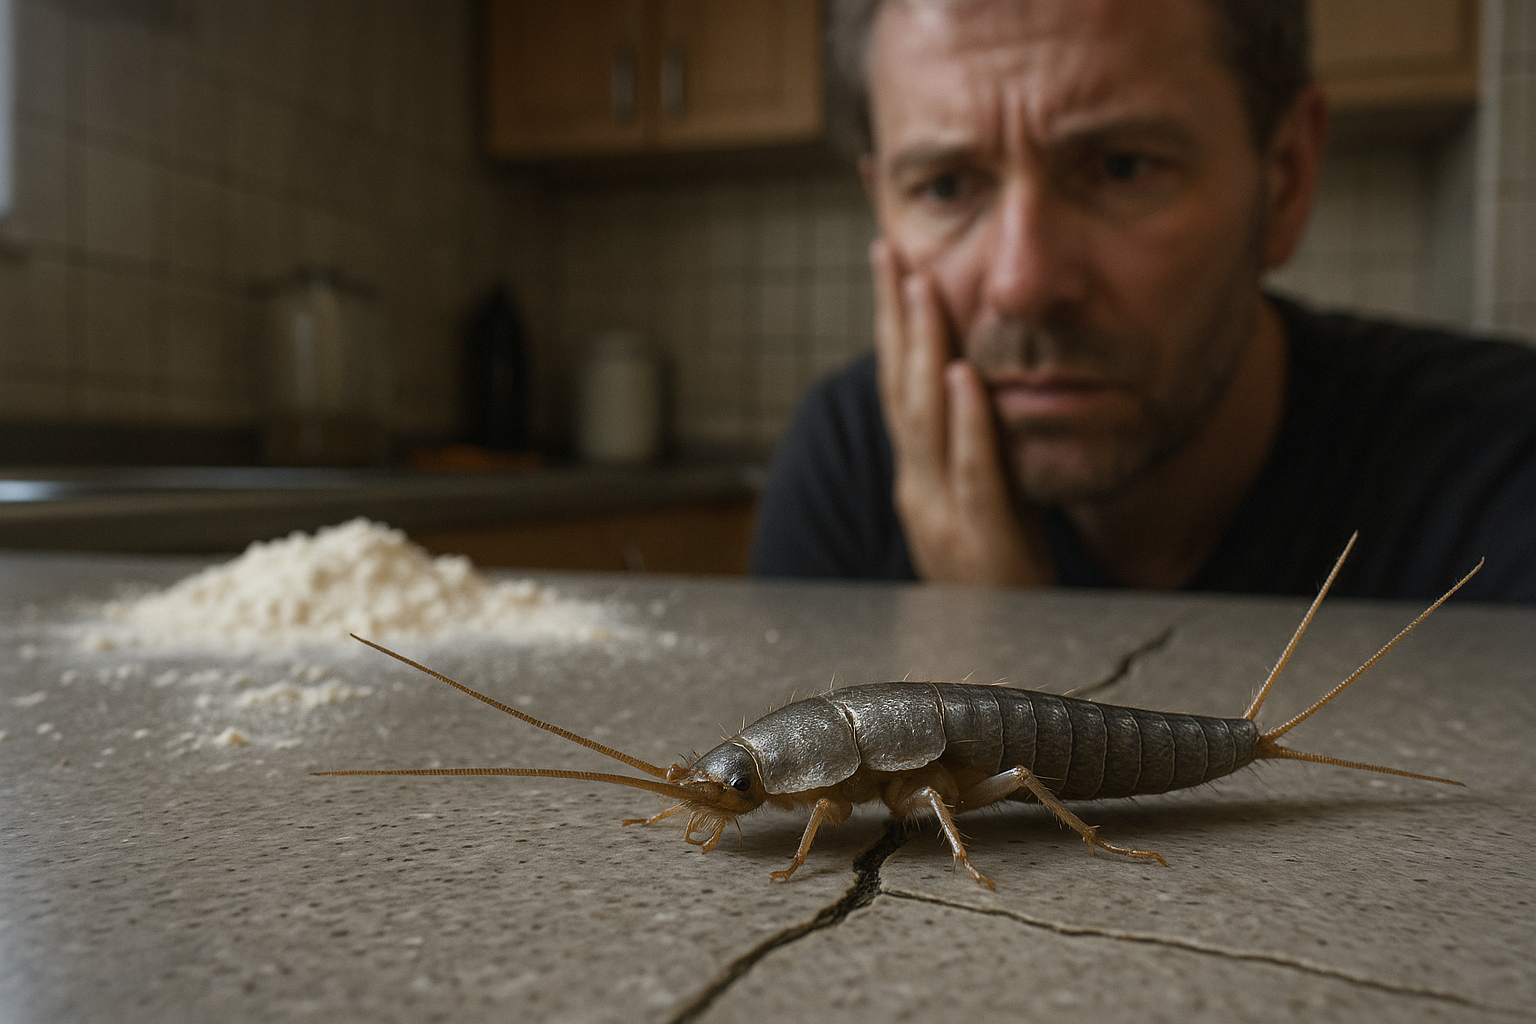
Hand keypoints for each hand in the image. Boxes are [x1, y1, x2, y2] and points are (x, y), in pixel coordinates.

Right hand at [872, 239, 1053, 586]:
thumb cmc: (1001, 575)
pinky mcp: (984, 542)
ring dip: (924, 350)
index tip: (888, 256)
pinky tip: (969, 377)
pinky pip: (974, 474)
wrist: (998, 663)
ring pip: (926, 421)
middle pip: (901, 388)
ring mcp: (943, 515)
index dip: (891, 319)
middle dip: (895, 315)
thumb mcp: (981, 501)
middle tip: (889, 249)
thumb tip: (983, 380)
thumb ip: (977, 447)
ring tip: (922, 289)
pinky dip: (970, 424)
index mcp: (919, 475)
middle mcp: (919, 487)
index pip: (898, 383)